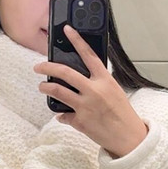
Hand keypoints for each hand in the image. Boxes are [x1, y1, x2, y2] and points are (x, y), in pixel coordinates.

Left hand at [33, 25, 147, 158]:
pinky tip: (61, 115)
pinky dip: (62, 115)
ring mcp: (85, 106)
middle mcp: (94, 90)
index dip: (77, 40)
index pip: (89, 55)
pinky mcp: (80, 121)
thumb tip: (82, 81)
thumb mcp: (115, 92)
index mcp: (105, 80)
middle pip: (65, 72)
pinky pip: (64, 115)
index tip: (67, 30)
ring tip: (42, 86)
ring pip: (58, 91)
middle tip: (39, 66)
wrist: (128, 137)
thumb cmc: (123, 115)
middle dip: (47, 66)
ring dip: (46, 87)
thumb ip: (99, 83)